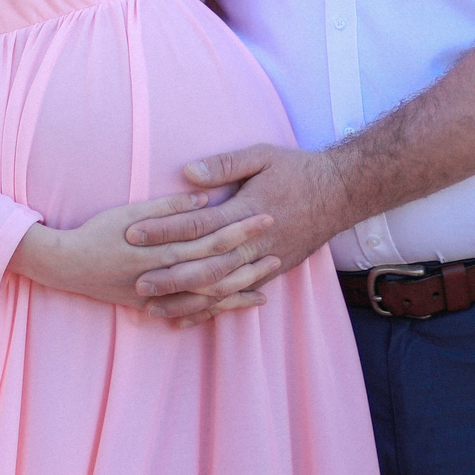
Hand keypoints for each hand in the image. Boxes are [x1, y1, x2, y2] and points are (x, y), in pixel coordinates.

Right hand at [7, 192, 283, 313]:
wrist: (65, 266)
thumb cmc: (97, 232)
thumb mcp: (130, 212)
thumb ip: (170, 206)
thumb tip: (207, 197)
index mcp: (163, 248)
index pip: (212, 237)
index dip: (241, 228)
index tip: (266, 215)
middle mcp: (165, 276)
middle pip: (217, 270)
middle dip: (249, 261)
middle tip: (278, 250)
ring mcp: (161, 296)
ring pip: (210, 296)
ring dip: (240, 289)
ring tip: (267, 282)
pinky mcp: (155, 307)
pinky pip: (194, 312)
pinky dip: (219, 309)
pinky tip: (240, 305)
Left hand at [127, 144, 346, 323]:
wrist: (341, 193)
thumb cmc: (297, 169)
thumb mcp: (261, 156)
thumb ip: (224, 165)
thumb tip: (189, 173)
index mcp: (246, 211)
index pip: (197, 224)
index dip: (163, 230)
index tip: (133, 234)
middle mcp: (254, 242)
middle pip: (205, 265)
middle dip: (169, 276)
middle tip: (137, 283)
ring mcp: (265, 260)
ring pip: (220, 289)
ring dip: (187, 300)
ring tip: (154, 308)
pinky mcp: (273, 271)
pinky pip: (238, 296)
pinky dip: (214, 310)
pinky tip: (190, 318)